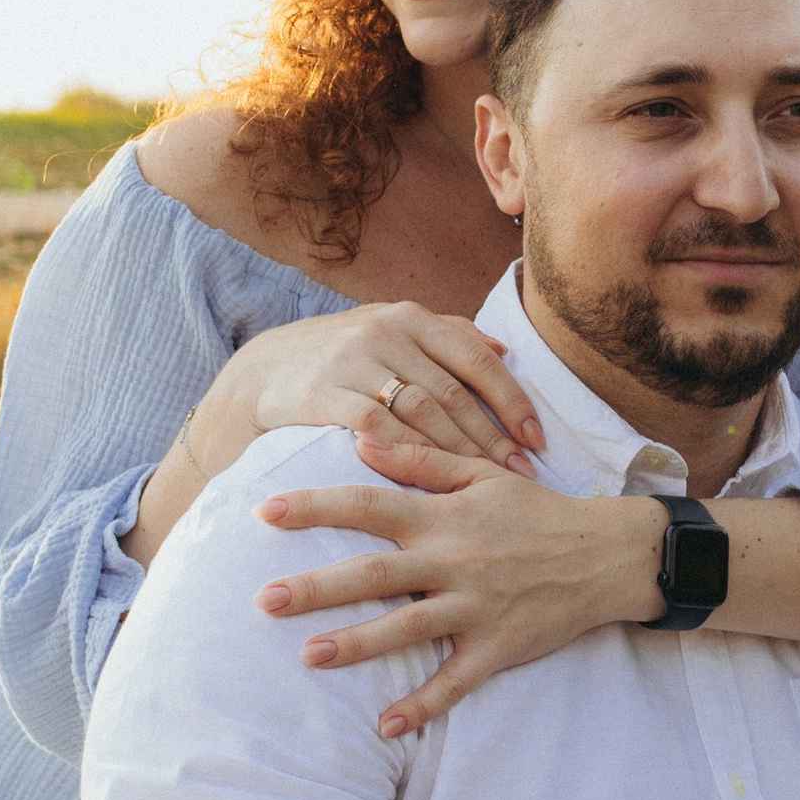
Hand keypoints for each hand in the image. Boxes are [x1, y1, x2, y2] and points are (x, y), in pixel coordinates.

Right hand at [223, 304, 543, 470]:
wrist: (262, 371)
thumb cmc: (341, 357)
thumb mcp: (391, 331)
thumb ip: (446, 335)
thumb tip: (505, 347)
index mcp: (411, 316)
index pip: (476, 360)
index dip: (511, 401)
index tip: (536, 439)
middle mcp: (386, 331)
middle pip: (452, 392)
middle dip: (491, 436)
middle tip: (522, 473)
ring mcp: (354, 361)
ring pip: (420, 413)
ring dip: (458, 452)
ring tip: (487, 483)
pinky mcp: (324, 392)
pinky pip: (378, 430)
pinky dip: (408, 456)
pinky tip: (430, 482)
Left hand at [257, 443, 659, 733]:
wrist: (606, 554)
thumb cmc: (537, 511)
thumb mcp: (481, 475)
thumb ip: (419, 461)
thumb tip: (359, 444)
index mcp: (444, 516)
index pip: (369, 505)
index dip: (317, 507)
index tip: (266, 512)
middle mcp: (454, 560)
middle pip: (376, 572)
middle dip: (319, 586)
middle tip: (265, 600)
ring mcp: (476, 607)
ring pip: (409, 628)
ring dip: (358, 644)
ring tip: (310, 656)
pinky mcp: (498, 646)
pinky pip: (456, 681)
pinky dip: (423, 705)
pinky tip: (385, 726)